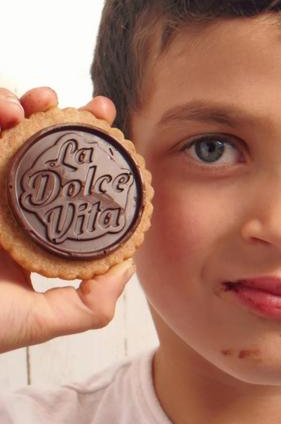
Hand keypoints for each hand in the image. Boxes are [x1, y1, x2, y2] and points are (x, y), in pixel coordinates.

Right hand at [0, 87, 134, 352]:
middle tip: (95, 109)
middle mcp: (2, 198)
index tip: (116, 139)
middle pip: (40, 144)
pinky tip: (5, 110)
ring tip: (39, 102)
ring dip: (25, 103)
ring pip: (3, 125)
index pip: (66, 182)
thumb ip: (88, 305)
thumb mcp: (38, 321)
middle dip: (69, 117)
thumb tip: (126, 268)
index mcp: (29, 225)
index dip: (93, 157)